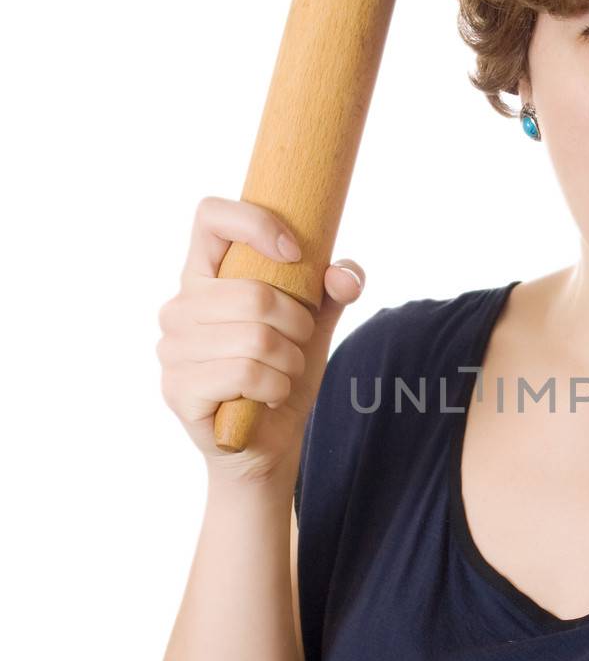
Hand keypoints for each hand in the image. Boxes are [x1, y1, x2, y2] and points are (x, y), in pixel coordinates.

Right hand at [155, 195, 367, 486]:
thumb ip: (333, 290)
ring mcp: (172, 348)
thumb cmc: (282, 374)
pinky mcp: (178, 389)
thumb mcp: (314, 325)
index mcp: (205, 276)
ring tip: (283, 373)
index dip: (255, 223)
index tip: (294, 252)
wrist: (267, 444)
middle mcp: (179, 306)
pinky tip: (268, 396)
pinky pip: (246, 374)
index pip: (210, 216)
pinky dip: (276, 387)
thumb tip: (343, 274)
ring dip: (289, 361)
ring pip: (255, 337)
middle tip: (296, 346)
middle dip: (296, 324)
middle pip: (253, 292)